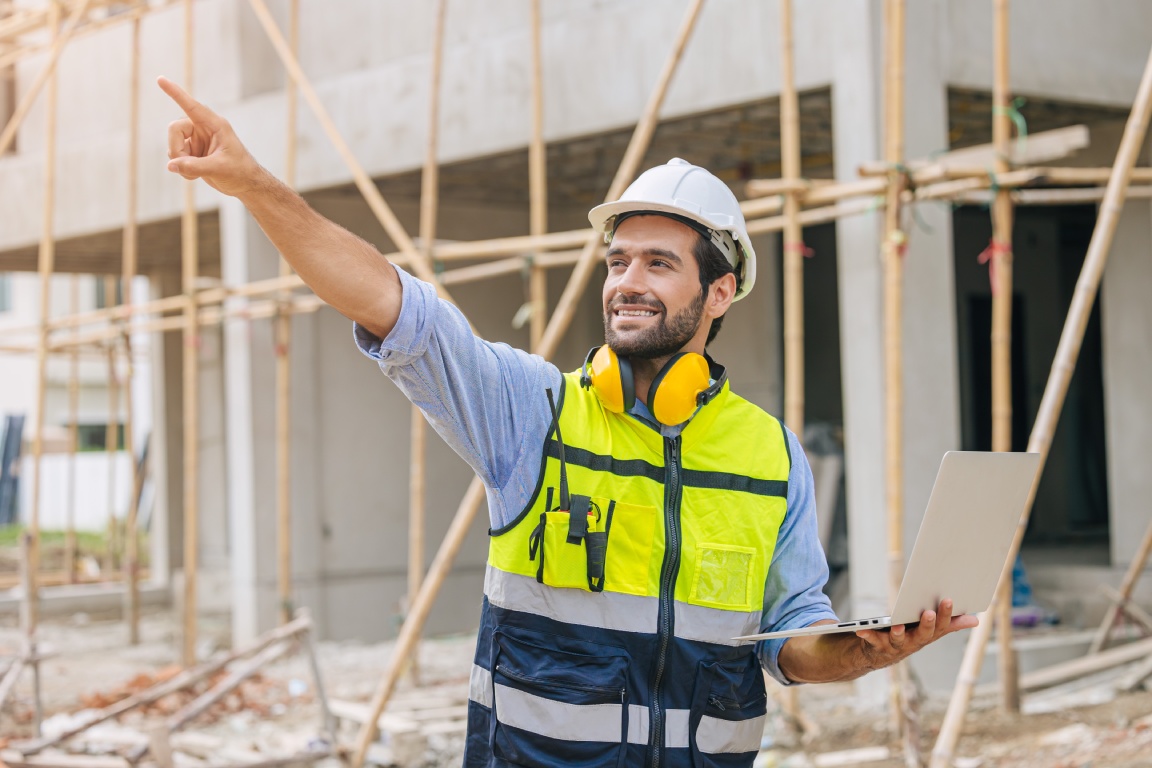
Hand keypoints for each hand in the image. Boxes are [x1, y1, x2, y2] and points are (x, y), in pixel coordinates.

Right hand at [158, 76, 265, 197]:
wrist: (245, 184)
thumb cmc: (239, 172)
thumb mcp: (218, 168)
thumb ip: (194, 167)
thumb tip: (170, 165)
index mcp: (215, 124)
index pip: (191, 106)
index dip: (175, 92)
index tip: (160, 78)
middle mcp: (204, 128)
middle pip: (174, 129)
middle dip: (176, 150)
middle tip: (185, 166)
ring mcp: (197, 139)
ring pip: (173, 144)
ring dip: (179, 161)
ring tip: (195, 174)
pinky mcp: (193, 151)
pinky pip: (175, 155)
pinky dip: (181, 167)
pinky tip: (194, 175)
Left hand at [855, 599, 977, 670]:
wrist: (882, 654)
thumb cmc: (910, 636)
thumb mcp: (932, 630)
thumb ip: (951, 624)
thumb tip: (976, 620)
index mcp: (928, 635)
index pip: (941, 626)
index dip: (946, 614)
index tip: (949, 599)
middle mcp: (914, 642)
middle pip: (923, 634)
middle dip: (927, 624)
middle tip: (929, 613)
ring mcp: (896, 645)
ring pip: (899, 640)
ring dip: (899, 633)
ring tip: (897, 625)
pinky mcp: (878, 645)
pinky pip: (873, 640)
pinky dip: (867, 635)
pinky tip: (861, 630)